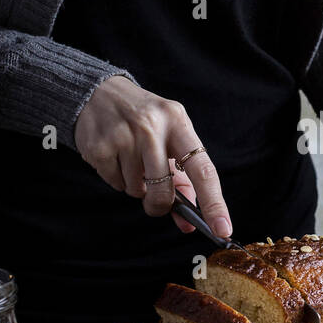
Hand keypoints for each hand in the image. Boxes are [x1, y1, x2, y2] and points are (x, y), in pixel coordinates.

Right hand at [74, 76, 230, 237]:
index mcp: (178, 122)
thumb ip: (182, 178)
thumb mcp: (169, 134)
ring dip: (135, 186)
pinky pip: (115, 184)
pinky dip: (117, 179)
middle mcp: (152, 126)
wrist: (98, 93)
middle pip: (164, 189)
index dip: (214, 203)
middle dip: (160, 204)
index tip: (223, 229)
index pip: (203, 170)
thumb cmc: (143, 120)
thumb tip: (189, 222)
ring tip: (130, 159)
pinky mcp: (100, 147)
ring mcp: (123, 136)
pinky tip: (115, 157)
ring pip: (137, 190)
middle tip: (155, 200)